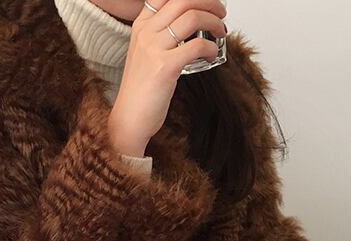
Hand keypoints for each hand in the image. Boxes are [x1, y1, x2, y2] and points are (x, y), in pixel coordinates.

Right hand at [107, 0, 227, 155]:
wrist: (129, 119)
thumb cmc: (140, 92)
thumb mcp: (146, 56)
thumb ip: (161, 38)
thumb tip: (188, 27)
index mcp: (141, 26)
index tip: (206, 2)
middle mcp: (146, 33)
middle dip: (209, 2)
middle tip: (221, 13)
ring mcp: (154, 49)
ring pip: (192, 17)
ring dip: (214, 22)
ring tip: (221, 32)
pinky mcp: (165, 67)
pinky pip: (197, 45)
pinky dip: (211, 48)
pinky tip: (212, 55)